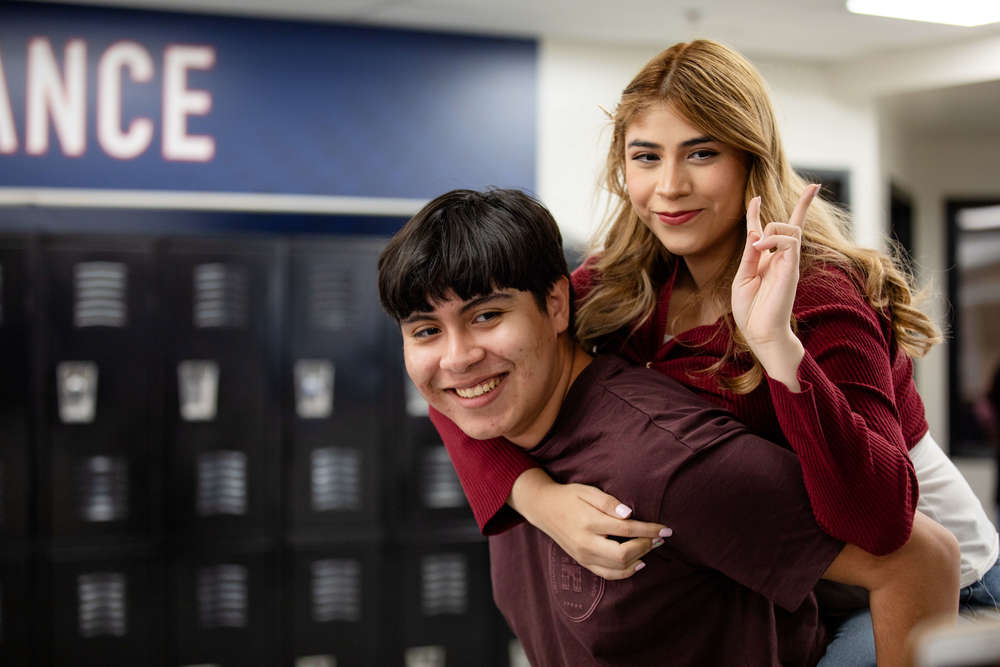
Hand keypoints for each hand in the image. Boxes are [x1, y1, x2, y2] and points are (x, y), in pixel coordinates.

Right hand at [509, 468, 670, 579]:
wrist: (543, 508)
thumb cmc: (569, 496)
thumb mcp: (587, 491)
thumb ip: (609, 502)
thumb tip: (630, 514)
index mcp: (588, 522)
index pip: (626, 530)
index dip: (649, 530)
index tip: (666, 529)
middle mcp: (585, 543)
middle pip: (624, 554)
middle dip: (646, 546)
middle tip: (659, 538)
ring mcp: (583, 556)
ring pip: (618, 568)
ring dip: (640, 558)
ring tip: (651, 546)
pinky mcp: (583, 562)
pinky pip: (608, 574)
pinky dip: (626, 572)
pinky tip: (638, 562)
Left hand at [731, 184, 818, 389]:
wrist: (760, 332)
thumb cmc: (750, 310)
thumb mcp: (743, 277)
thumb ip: (749, 254)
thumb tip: (755, 230)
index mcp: (765, 260)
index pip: (766, 230)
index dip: (757, 212)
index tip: (755, 197)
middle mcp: (780, 258)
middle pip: (788, 223)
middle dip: (791, 208)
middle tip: (759, 228)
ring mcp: (788, 262)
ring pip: (790, 227)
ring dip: (772, 229)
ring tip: (758, 246)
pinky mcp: (793, 267)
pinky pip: (791, 240)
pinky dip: (774, 237)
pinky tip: (761, 247)